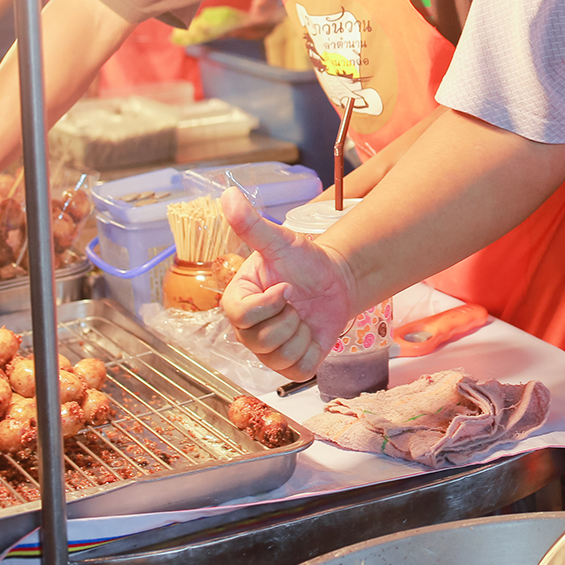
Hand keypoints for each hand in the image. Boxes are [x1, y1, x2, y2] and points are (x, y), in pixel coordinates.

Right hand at [219, 189, 356, 381]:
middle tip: (297, 299)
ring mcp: (267, 351)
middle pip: (260, 340)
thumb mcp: (280, 240)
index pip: (240, 315)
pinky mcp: (290, 366)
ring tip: (303, 315)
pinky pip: (298, 370)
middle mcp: (246, 330)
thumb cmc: (305, 260)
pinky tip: (311, 333)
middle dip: (289, 317)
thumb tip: (228, 194)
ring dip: (301, 333)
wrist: (336, 280)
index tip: (287, 287)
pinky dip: (311, 351)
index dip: (268, 304)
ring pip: (279, 356)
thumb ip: (251, 223)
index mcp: (238, 300)